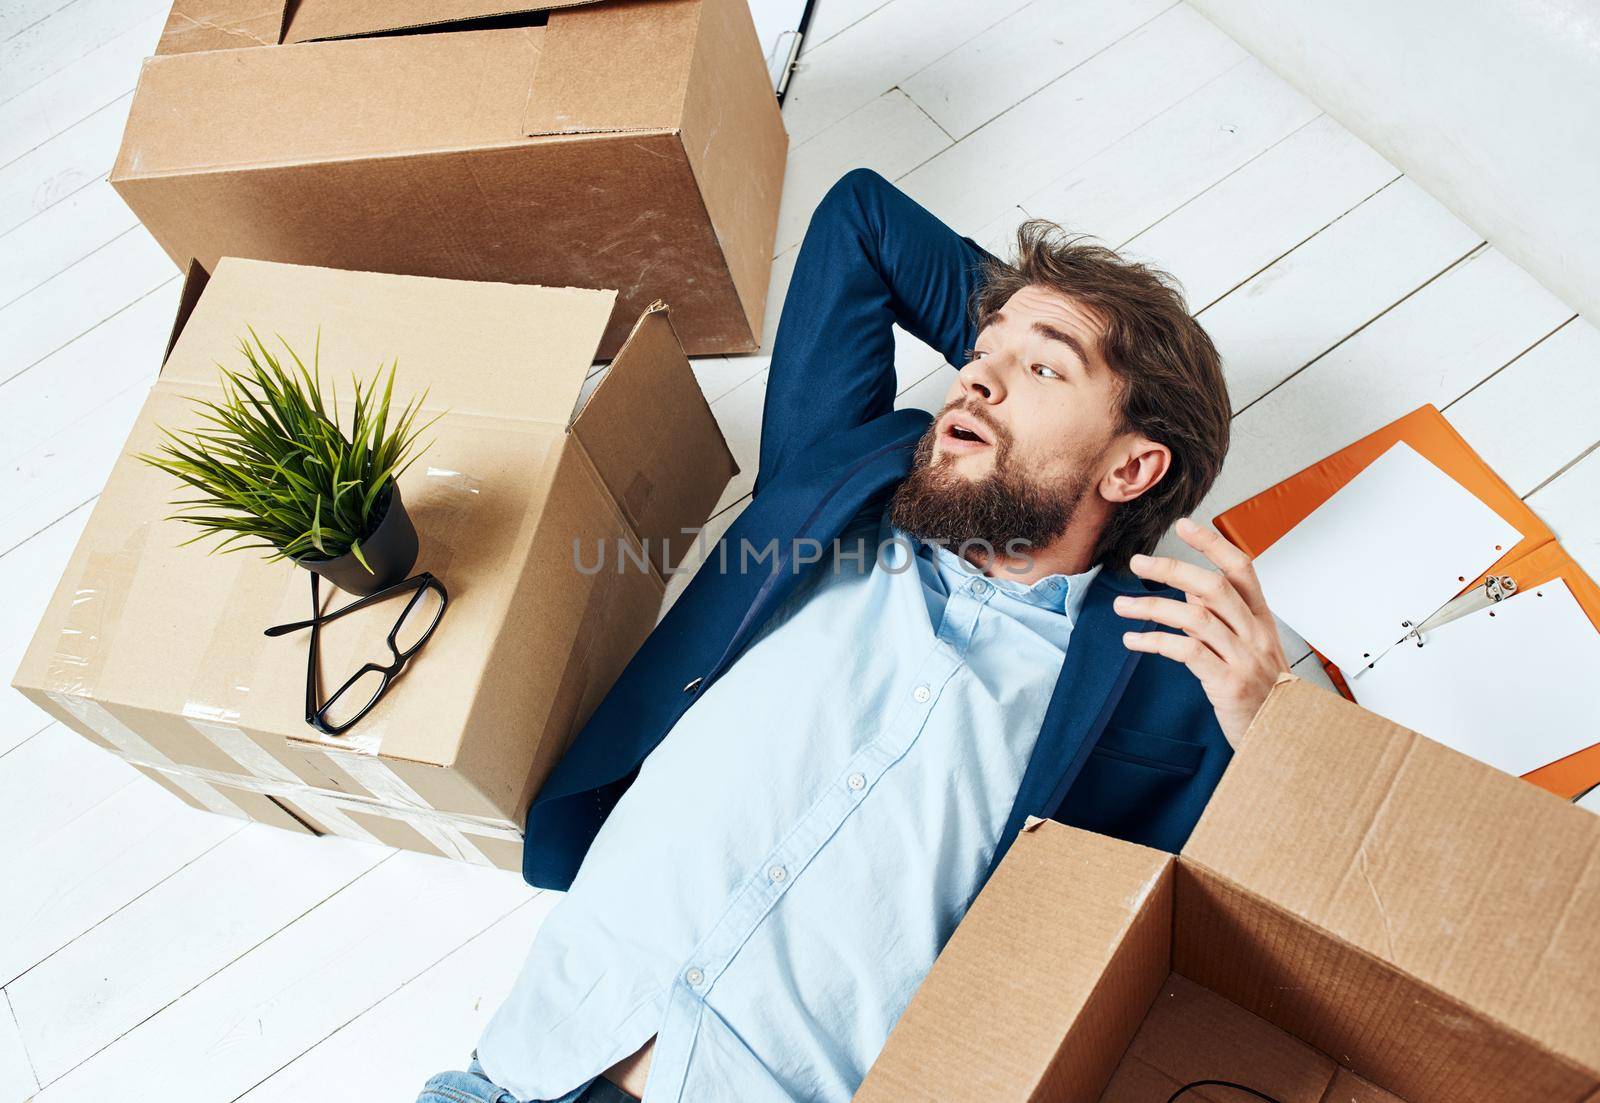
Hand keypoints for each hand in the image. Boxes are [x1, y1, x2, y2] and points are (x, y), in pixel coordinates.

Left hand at [1113, 516, 1290, 746]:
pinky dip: (1155, 642)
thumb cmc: (1261, 692)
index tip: (1184, 525)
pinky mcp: (1228, 684)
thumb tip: (1189, 589)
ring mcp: (1244, 658)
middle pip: (1214, 587)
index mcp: (1260, 619)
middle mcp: (1254, 634)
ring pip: (1195, 618)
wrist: (1283, 738)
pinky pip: (1187, 652)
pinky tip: (1132, 640)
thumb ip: (1218, 618)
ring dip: (1152, 607)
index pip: (1241, 569)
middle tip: (1138, 563)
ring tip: (1121, 606)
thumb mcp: (1246, 647)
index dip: (1213, 544)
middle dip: (1172, 569)